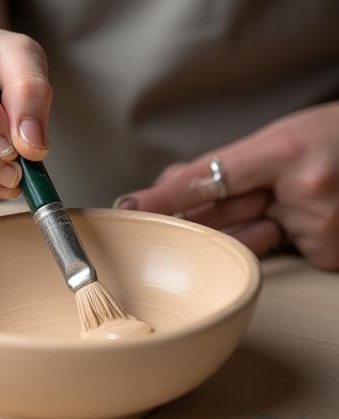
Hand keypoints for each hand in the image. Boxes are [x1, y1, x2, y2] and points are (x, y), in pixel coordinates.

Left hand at [114, 102, 338, 269]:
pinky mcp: (329, 252)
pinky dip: (284, 232)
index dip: (164, 196)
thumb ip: (230, 164)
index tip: (129, 208)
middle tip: (154, 216)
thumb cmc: (333, 136)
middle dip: (193, 217)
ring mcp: (319, 226)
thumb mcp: (281, 137)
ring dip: (246, 221)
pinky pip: (285, 248)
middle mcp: (303, 190)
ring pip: (253, 233)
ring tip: (284, 191)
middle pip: (222, 214)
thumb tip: (175, 182)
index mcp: (287, 150)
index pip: (209, 178)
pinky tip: (303, 211)